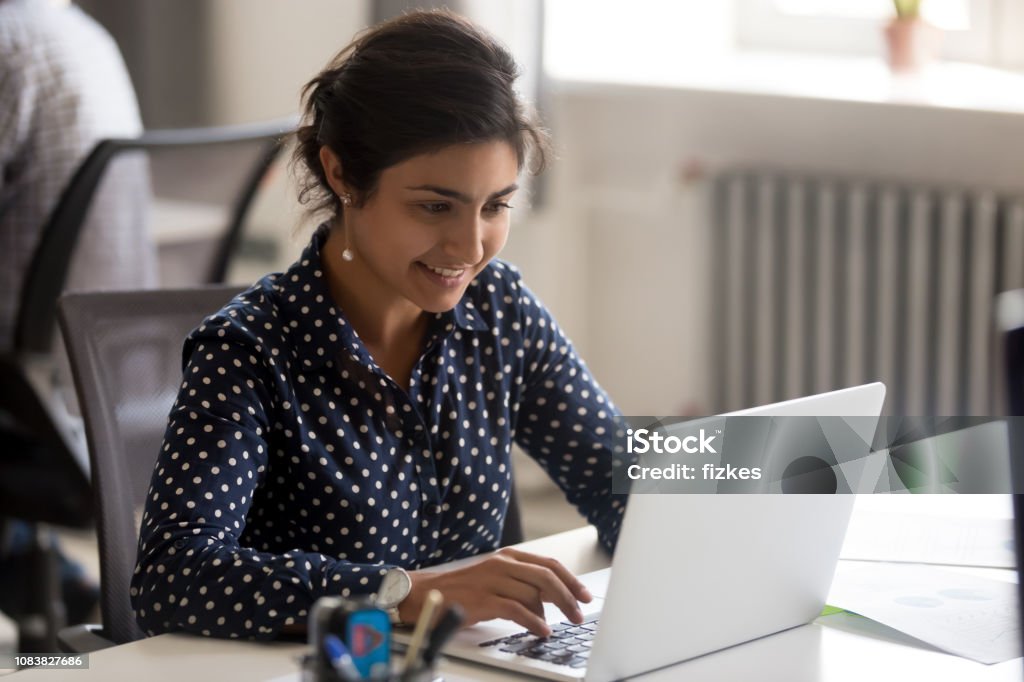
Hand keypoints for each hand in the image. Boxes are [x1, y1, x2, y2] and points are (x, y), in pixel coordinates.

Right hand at [398, 547, 592, 636]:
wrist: (430, 594)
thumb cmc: (466, 590)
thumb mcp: (499, 579)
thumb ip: (525, 585)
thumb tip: (553, 599)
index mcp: (509, 557)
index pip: (549, 564)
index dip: (571, 580)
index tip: (585, 595)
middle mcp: (503, 564)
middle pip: (546, 576)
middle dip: (568, 596)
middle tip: (579, 613)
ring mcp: (493, 580)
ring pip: (533, 593)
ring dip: (551, 612)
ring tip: (557, 626)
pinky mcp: (484, 599)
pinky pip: (517, 610)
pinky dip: (533, 622)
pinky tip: (541, 630)